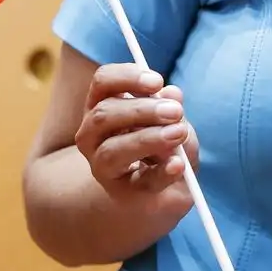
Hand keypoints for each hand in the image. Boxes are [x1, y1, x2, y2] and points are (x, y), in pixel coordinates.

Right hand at [74, 64, 198, 206]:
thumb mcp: (172, 120)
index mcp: (102, 106)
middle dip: (142, 109)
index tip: (157, 81)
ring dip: (149, 139)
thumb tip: (172, 93)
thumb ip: (171, 108)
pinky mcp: (122, 193)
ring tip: (178, 133)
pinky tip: (177, 165)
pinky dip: (162, 172)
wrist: (159, 191)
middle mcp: (93, 136)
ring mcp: (102, 166)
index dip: (127, 77)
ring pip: (113, 150)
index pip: (103, 82)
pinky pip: (140, 182)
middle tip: (175, 111)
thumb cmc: (163, 145)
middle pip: (104, 115)